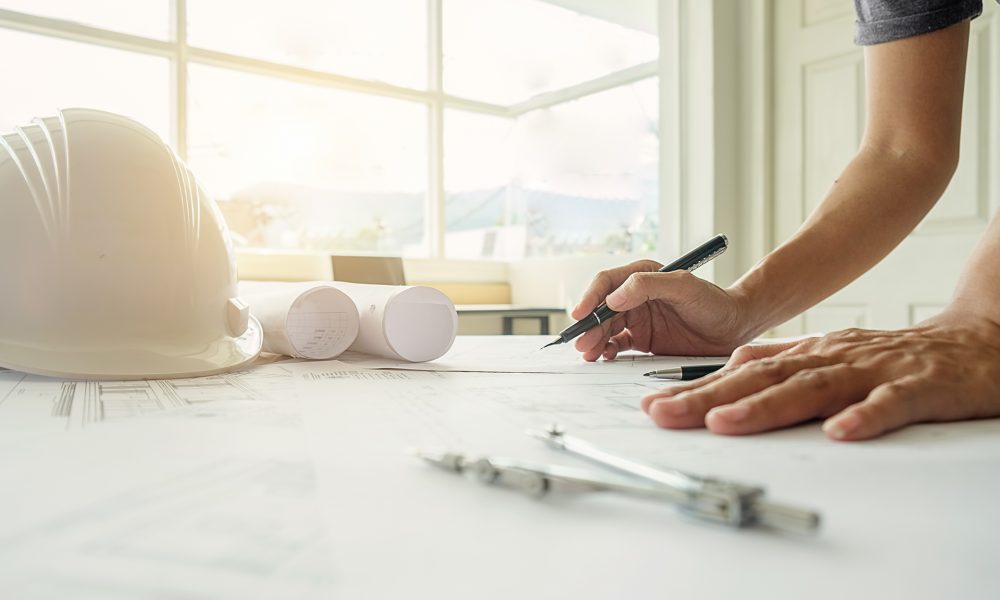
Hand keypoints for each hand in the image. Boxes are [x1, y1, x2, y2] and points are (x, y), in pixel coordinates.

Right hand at [571, 260, 751, 360]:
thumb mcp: (684, 287)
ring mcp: (638, 318)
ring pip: (606, 328)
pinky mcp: (643, 339)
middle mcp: (636, 296)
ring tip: (589, 354)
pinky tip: (605, 357)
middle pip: (602, 309)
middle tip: (582, 343)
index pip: (607, 283)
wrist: (735, 328)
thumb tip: (615, 296)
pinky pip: (617, 344)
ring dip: (594, 340)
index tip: (580, 314)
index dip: (590, 298)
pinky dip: (607, 351)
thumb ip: (648, 285)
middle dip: (589, 326)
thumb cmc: (715, 303)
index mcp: (643, 276)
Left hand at [641, 311, 999, 440]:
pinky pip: (889, 405)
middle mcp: (832, 358)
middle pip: (763, 378)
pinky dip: (862, 417)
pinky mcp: (917, 388)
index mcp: (811, 353)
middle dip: (708, 398)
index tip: (653, 406)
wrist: (975, 343)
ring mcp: (873, 371)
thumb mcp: (832, 352)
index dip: (697, 389)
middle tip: (663, 414)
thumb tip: (734, 362)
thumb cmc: (897, 354)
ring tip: (722, 423)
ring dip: (765, 405)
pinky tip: (836, 432)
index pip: (743, 372)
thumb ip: (785, 357)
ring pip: (813, 388)